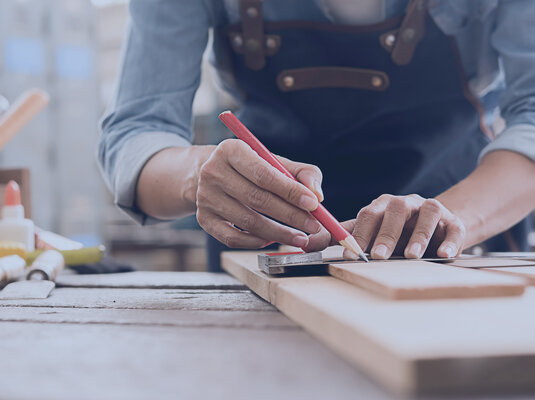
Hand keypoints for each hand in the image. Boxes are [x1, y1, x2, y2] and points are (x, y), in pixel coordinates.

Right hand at [196, 139, 323, 248]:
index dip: (290, 191)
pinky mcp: (203, 219)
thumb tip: (317, 195)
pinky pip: (233, 238)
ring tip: (300, 237)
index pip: (264, 174)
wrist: (208, 173)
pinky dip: (257, 242)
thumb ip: (303, 173)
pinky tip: (273, 239)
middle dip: (290, 216)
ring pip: (248, 222)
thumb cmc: (250, 167)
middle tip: (313, 226)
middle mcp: (213, 172)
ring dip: (279, 233)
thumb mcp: (274, 161)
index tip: (314, 204)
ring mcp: (205, 198)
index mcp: (231, 150)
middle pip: (257, 199)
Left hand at [305, 194, 465, 258]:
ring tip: (411, 255)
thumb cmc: (396, 231)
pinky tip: (443, 255)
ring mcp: (431, 209)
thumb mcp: (371, 231)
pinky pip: (454, 228)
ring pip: (427, 214)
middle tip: (378, 256)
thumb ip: (346, 236)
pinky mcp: (454, 221)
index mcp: (383, 205)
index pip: (368, 215)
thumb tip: (310, 242)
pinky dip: (449, 241)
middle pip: (396, 211)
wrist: (437, 225)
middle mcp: (406, 203)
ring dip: (419, 236)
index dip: (359, 234)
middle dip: (386, 234)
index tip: (350, 253)